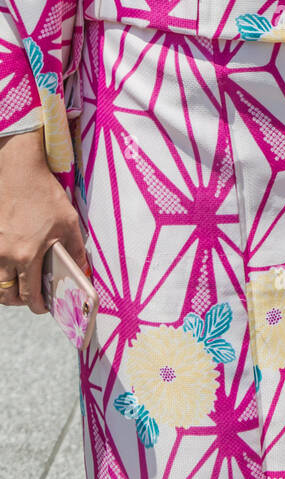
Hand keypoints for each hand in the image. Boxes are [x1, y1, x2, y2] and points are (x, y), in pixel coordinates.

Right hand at [0, 128, 87, 313]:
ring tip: (18, 283)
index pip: (29, 295)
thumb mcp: (68, 221)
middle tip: (31, 296)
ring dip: (5, 288)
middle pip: (6, 295)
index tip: (44, 306)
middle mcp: (5, 256)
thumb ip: (75, 250)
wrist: (17, 172)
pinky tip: (9, 266)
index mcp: (27, 255)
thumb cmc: (44, 195)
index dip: (38, 306)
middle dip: (19, 301)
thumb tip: (83, 271)